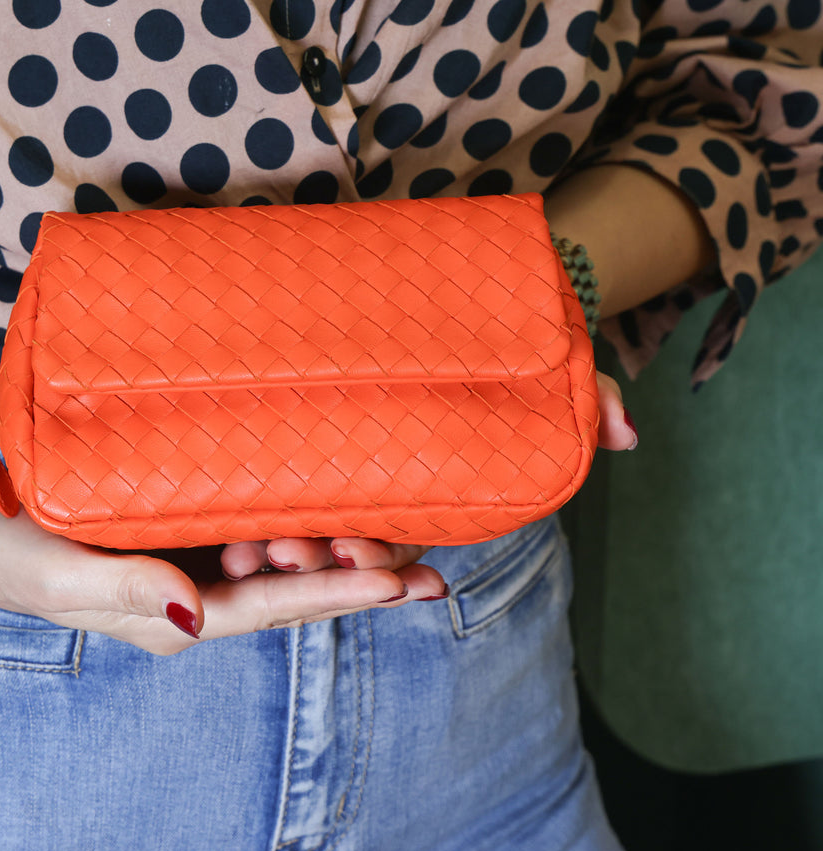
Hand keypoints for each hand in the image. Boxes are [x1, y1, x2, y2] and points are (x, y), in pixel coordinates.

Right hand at [0, 463, 442, 656]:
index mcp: (181, 615)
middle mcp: (204, 591)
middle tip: (416, 562)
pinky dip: (300, 514)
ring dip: (339, 546)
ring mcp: (202, 556)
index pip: (275, 607)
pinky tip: (333, 498)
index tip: (399, 585)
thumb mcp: (63, 576)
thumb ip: (127, 590)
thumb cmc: (17, 555)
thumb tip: (196, 611)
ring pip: (288, 558)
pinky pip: (260, 522)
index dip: (339, 595)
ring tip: (389, 531)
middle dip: (360, 576)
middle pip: (297, 589)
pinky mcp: (194, 520)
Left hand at [220, 368, 637, 580]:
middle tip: (282, 549)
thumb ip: (587, 398)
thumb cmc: (505, 334)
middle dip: (316, 557)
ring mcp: (341, 465)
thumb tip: (628, 435)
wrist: (456, 293)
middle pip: (344, 541)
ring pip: (303, 521)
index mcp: (428, 486)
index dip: (380, 558)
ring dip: (273, 542)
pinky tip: (223, 519)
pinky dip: (248, 507)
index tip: (352, 553)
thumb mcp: (547, 364)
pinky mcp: (304, 437)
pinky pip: (273, 482)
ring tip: (242, 544)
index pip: (403, 541)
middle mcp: (381, 485)